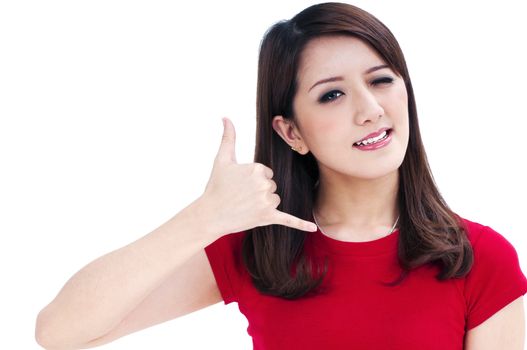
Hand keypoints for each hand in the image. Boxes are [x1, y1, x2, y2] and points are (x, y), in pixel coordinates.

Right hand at [199, 117, 317, 238]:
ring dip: (264, 203)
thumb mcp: (222, 159)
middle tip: (241, 196)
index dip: (253, 179)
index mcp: (257, 168)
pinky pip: (289, 219)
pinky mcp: (268, 217)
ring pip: (276, 199)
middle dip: (259, 191)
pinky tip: (313, 228)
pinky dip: (301, 224)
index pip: (266, 172)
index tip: (239, 184)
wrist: (210, 214)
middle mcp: (264, 184)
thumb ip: (228, 137)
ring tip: (245, 206)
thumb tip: (226, 117)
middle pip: (272, 185)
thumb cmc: (215, 186)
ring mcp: (267, 201)